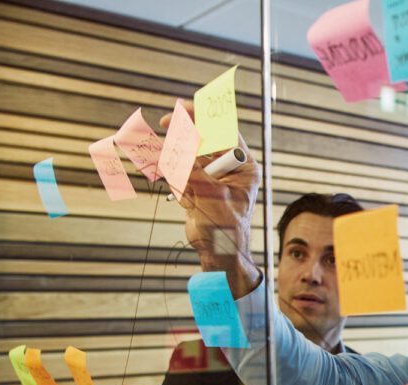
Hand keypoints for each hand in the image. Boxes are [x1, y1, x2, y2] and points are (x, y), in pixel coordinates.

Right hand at [159, 101, 261, 297]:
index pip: (223, 131)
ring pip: (186, 157)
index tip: (180, 108)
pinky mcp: (198, 185)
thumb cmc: (226, 229)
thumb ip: (194, 171)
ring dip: (180, 172)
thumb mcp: (212, 197)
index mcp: (243, 166)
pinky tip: (190, 203)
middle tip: (164, 134)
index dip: (202, 117)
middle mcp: (229, 168)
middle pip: (201, 140)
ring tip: (191, 196)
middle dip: (183, 143)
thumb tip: (176, 149)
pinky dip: (178, 184)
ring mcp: (212, 176)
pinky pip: (180, 173)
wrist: (218, 252)